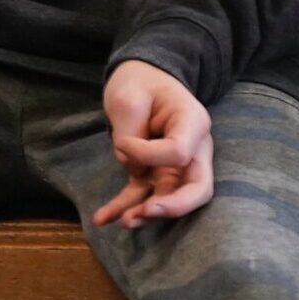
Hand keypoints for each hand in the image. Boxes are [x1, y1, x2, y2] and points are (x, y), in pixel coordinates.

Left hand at [92, 59, 214, 229]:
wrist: (142, 77)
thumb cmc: (140, 83)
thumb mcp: (128, 97)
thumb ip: (131, 134)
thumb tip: (132, 169)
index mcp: (193, 124)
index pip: (179, 152)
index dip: (148, 153)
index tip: (121, 141)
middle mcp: (192, 150)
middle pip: (197, 189)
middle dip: (174, 204)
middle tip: (149, 210)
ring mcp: (175, 165)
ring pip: (168, 197)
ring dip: (146, 213)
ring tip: (124, 222)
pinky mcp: (154, 172)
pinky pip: (142, 194)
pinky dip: (123, 207)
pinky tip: (102, 219)